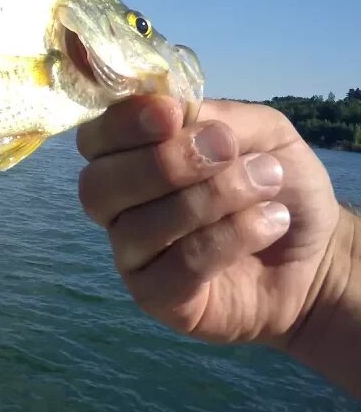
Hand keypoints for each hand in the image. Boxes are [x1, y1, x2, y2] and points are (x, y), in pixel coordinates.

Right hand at [75, 96, 343, 347]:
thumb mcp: (261, 131)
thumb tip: (174, 114)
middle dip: (164, 163)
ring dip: (212, 197)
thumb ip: (216, 117)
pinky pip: (179, 267)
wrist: (318, 248)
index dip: (122, 125)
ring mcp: (132, 255)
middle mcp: (116, 207)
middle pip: (97, 186)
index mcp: (127, 157)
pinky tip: (270, 224)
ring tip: (268, 183)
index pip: (94, 140)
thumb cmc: (275, 181)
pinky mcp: (156, 297)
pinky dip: (231, 238)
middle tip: (227, 150)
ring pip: (141, 227)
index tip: (171, 115)